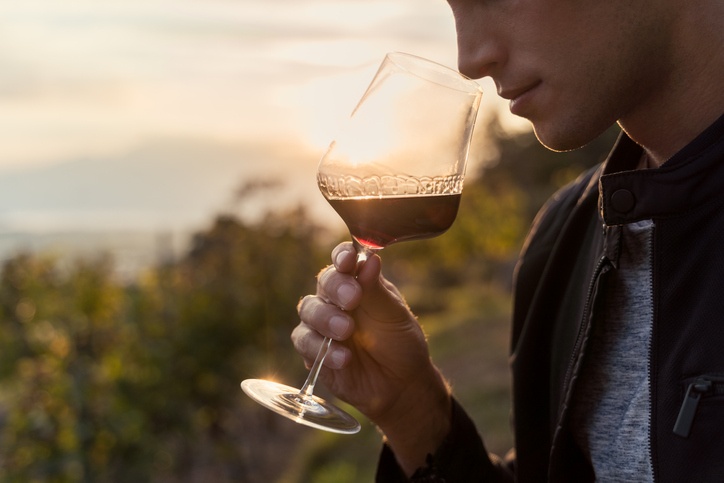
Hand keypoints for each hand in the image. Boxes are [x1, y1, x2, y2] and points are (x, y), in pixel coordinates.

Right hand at [293, 242, 450, 473]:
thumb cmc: (400, 343)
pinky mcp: (313, 351)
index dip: (342, 256)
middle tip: (353, 299)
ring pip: (308, 310)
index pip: (343, 261)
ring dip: (326, 318)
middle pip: (323, 283)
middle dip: (336, 288)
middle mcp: (336, 299)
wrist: (401, 385)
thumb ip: (378, 290)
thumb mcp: (395, 316)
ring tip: (346, 331)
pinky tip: (344, 358)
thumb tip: (370, 259)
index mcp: (358, 283)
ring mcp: (322, 324)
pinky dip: (322, 349)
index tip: (348, 260)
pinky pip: (305, 342)